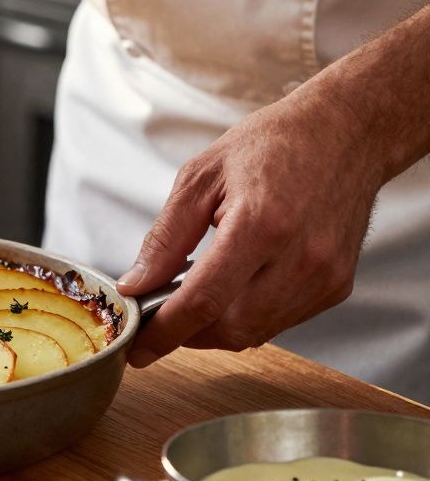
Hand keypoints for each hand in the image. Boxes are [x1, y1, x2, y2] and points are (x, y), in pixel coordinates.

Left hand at [116, 88, 383, 366]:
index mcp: (260, 225)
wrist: (345, 132)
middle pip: (231, 329)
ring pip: (256, 332)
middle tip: (160, 318)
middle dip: (188, 334)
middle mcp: (299, 257)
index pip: (203, 301)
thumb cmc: (273, 144)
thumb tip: (136, 284)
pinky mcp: (337, 285)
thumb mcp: (201, 177)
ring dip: (216, 328)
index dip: (164, 332)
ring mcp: (324, 276)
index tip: (136, 348)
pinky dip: (248, 316)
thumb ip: (165, 238)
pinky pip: (282, 320)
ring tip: (194, 297)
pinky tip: (233, 289)